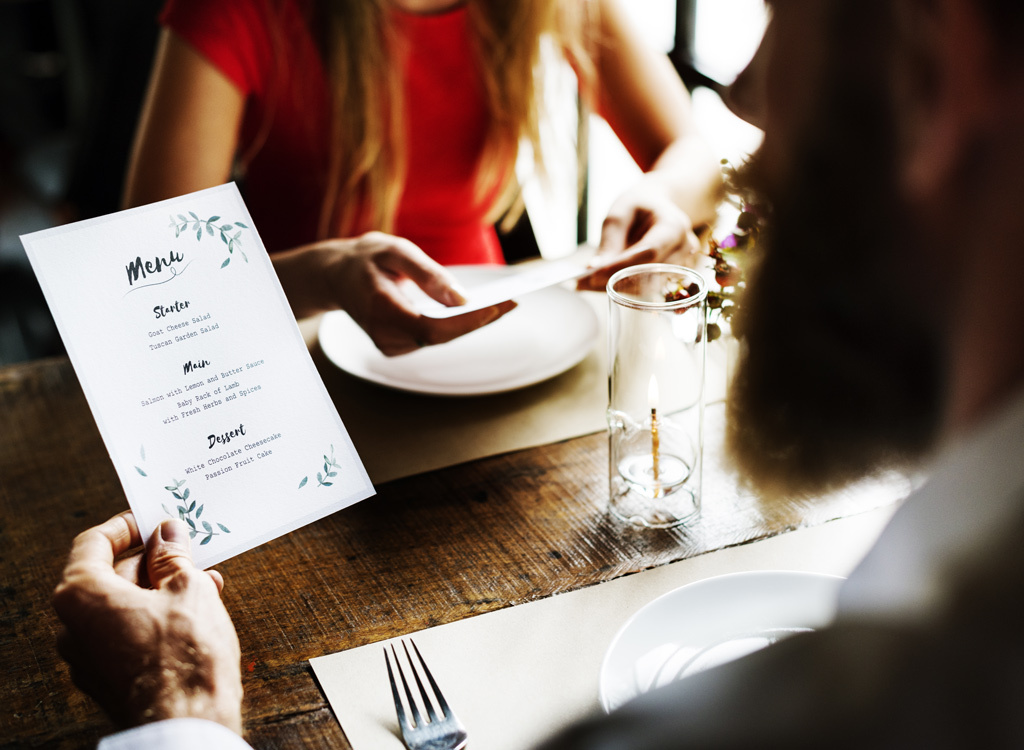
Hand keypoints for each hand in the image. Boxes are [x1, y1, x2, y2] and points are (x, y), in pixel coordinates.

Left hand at [52, 513, 242, 732]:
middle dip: (154, 561)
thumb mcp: (188, 588)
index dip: (127, 526)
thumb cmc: (184, 655)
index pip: (93, 543)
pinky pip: (127, 633)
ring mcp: (87, 657)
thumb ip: (172, 556)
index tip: (154, 519)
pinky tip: (196, 613)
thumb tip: (168, 534)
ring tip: (206, 582)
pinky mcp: (107, 679)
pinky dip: (157, 617)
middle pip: (110, 575)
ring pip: (123, 606)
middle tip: (189, 550)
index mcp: (82, 595)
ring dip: (162, 589)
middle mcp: (73, 626)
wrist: (186, 722)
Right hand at [281, 232, 515, 355]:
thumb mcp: (395, 251)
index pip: (432, 328)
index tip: (498, 306)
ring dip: (473, 322)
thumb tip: (462, 298)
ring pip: (441, 339)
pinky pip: (435, 337)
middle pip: (442, 336)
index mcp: (380, 310)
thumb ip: (428, 274)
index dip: (467, 321)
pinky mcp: (397, 346)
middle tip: (514, 301)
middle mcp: (384, 336)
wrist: (336, 276)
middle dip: (479, 320)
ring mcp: (390, 345)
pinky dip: (458, 324)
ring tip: (506, 303)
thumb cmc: (367, 258)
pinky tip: (480, 310)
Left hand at [576, 178, 701, 291]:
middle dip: (613, 280)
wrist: (658, 207)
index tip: (592, 275)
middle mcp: (684, 248)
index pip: (649, 252)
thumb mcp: (620, 213)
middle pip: (649, 274)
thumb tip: (595, 269)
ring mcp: (682, 265)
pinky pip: (646, 288)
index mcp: (674, 226)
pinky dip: (622, 288)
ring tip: (586, 283)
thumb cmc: (639, 206)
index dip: (621, 266)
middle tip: (581, 283)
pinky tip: (602, 283)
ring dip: (615, 287)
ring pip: (647, 287)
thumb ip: (609, 241)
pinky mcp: (673, 277)